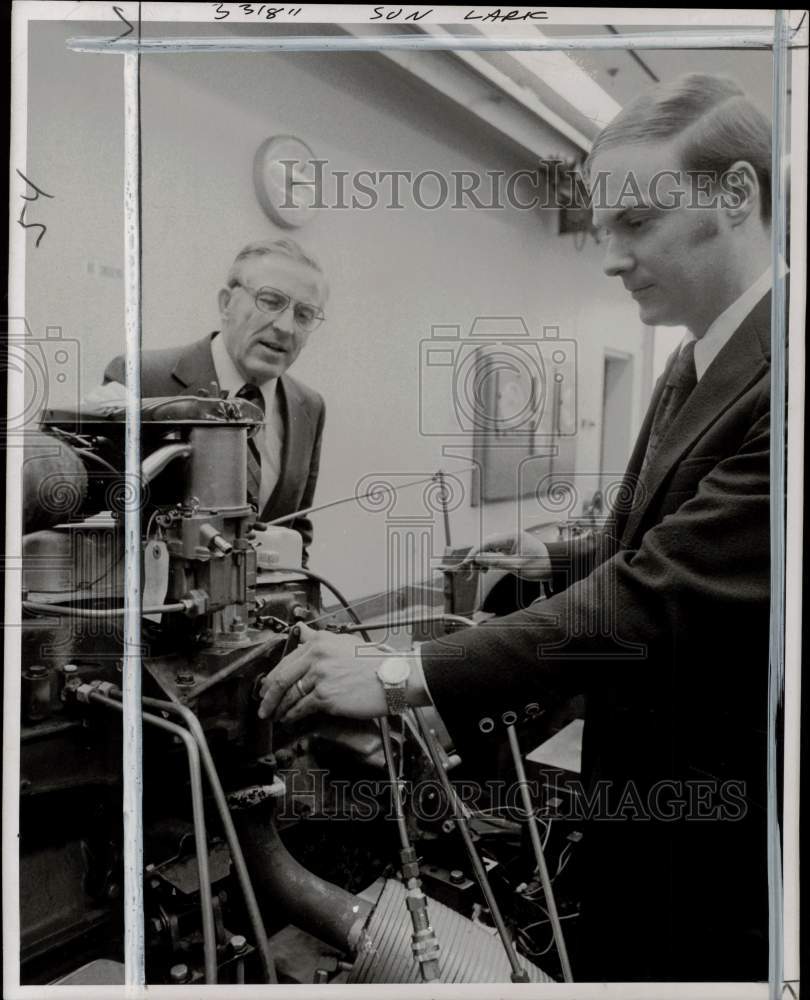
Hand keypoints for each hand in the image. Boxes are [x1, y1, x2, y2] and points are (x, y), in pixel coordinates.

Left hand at [257, 623, 386, 723]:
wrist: (392, 677)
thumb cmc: (373, 662)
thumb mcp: (345, 642)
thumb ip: (320, 639)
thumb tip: (302, 631)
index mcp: (319, 642)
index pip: (287, 660)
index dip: (273, 676)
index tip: (268, 685)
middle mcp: (317, 657)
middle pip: (282, 678)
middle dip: (269, 695)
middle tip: (264, 704)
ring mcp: (320, 677)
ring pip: (291, 694)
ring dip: (280, 707)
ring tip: (276, 714)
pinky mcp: (326, 696)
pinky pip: (302, 707)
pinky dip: (293, 715)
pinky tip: (290, 718)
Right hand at [460, 530, 552, 581]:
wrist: (556, 566)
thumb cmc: (541, 565)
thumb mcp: (517, 566)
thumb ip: (496, 561)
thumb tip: (478, 558)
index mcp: (512, 536)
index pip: (487, 541)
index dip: (475, 552)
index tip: (467, 563)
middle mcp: (510, 536)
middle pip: (486, 544)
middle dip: (477, 557)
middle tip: (469, 570)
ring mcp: (511, 542)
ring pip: (490, 549)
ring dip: (483, 559)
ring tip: (478, 571)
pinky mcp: (512, 548)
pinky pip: (496, 552)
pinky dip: (490, 560)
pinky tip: (486, 568)